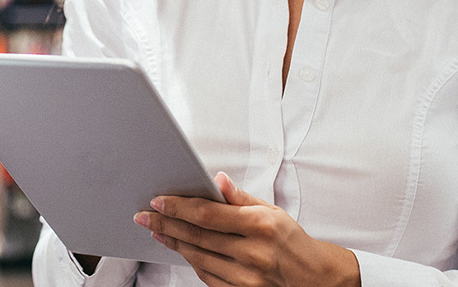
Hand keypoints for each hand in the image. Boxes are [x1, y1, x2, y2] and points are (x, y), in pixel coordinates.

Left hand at [135, 172, 359, 286]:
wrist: (313, 278)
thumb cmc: (292, 242)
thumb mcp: (273, 212)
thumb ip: (241, 198)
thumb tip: (217, 180)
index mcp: (260, 226)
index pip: (208, 214)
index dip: (178, 207)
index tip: (158, 202)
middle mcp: (252, 253)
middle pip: (197, 236)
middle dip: (165, 224)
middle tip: (144, 216)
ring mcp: (246, 277)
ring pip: (198, 257)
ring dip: (173, 242)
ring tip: (157, 230)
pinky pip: (207, 275)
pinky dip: (191, 260)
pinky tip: (181, 248)